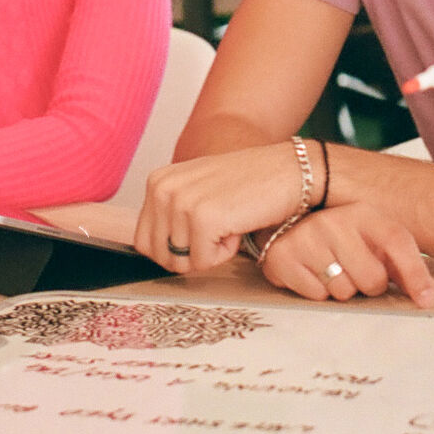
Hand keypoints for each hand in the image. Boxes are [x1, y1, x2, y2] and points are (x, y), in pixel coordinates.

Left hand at [134, 142, 323, 274]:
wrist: (289, 171)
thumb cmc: (249, 185)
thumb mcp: (198, 192)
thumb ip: (171, 216)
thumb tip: (158, 253)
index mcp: (157, 181)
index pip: (144, 242)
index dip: (177, 250)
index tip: (203, 231)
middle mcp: (162, 188)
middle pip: (161, 257)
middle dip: (192, 255)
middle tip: (219, 228)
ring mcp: (181, 202)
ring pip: (182, 262)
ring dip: (212, 252)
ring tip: (231, 222)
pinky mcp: (203, 217)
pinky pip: (204, 262)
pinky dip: (226, 253)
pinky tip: (239, 224)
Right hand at [260, 204, 433, 306]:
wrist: (285, 226)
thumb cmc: (339, 240)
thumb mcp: (372, 240)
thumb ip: (401, 264)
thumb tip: (427, 297)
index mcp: (362, 212)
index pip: (397, 241)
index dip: (415, 274)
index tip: (425, 300)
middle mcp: (334, 220)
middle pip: (372, 278)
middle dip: (369, 285)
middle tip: (356, 272)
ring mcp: (306, 237)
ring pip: (343, 291)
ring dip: (341, 289)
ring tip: (331, 270)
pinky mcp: (283, 257)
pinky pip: (316, 296)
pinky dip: (317, 292)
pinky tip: (311, 273)